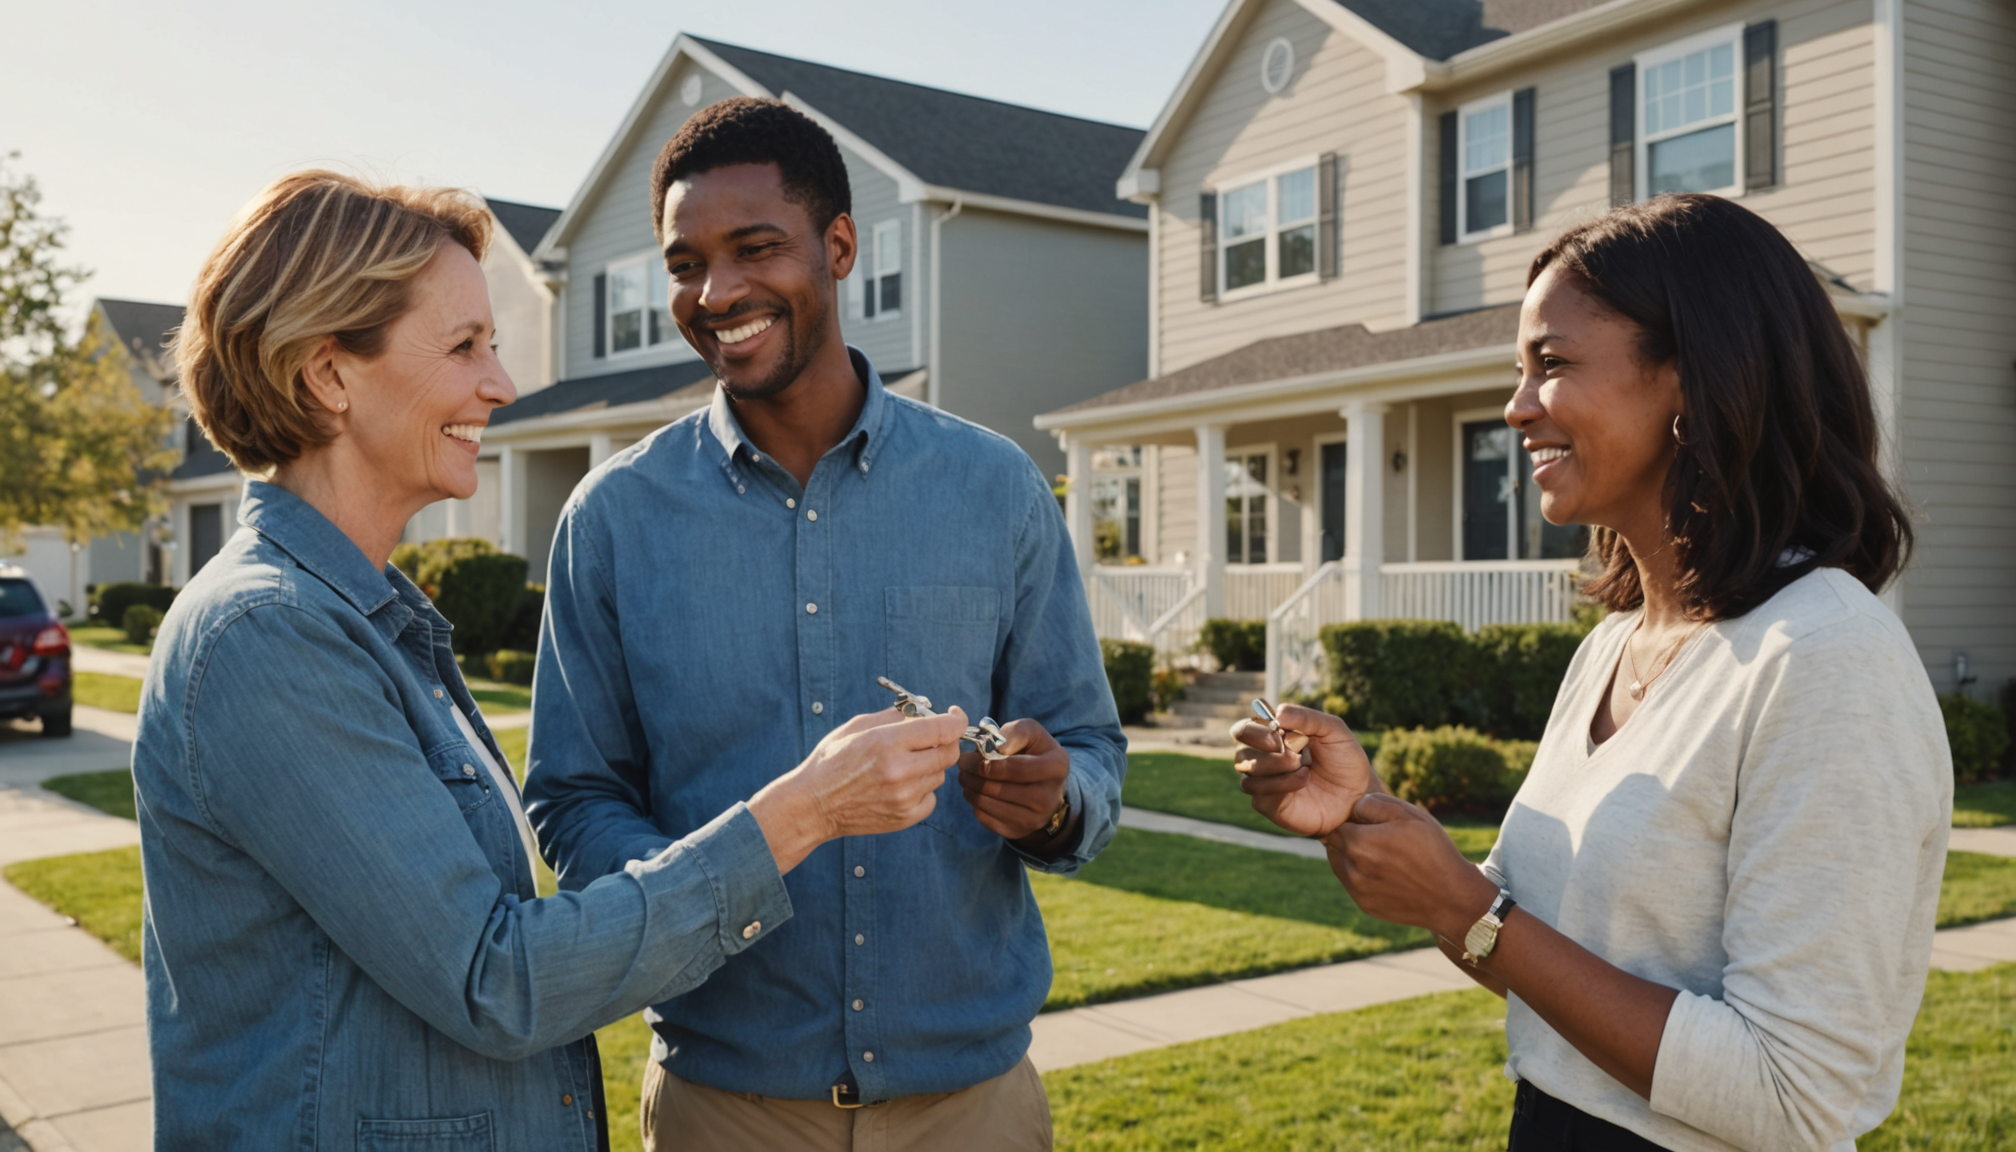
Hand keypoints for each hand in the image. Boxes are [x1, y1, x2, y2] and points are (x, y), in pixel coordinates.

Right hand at [749, 705, 967, 872]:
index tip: (954, 715)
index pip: (943, 729)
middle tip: (932, 738)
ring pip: (939, 774)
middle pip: (948, 752)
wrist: (813, 805)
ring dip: (929, 765)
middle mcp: (900, 771)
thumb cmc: (832, 762)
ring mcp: (904, 797)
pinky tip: (901, 785)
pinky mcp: (905, 817)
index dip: (956, 719)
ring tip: (903, 764)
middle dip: (945, 741)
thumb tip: (926, 709)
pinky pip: (931, 797)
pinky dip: (923, 789)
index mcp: (887, 743)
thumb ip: (895, 715)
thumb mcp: (858, 726)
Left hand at [957, 718, 1069, 841]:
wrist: (1044, 785)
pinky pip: (987, 819)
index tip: (977, 758)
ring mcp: (1035, 819)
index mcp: (1057, 766)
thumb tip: (996, 748)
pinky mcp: (1019, 831)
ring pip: (990, 805)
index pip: (1020, 769)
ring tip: (965, 776)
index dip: (994, 764)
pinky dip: (975, 804)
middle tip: (963, 765)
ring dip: (970, 788)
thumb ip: (1016, 732)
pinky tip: (975, 791)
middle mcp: (1050, 797)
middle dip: (975, 775)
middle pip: (1002, 789)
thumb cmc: (1033, 752)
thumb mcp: (1031, 733)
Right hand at [1230, 703, 1379, 837]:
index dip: (1256, 728)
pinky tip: (1303, 780)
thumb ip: (1307, 717)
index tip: (1279, 730)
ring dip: (1273, 763)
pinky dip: (1280, 783)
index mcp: (1273, 734)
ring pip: (1245, 766)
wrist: (1357, 796)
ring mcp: (1263, 779)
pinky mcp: (1267, 802)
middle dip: (1260, 741)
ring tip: (1302, 766)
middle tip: (1286, 747)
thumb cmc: (1343, 760)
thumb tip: (1277, 712)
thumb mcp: (1333, 730)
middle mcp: (1263, 755)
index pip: (1246, 726)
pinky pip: (1257, 790)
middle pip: (1239, 743)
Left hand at [1325, 793, 1496, 941]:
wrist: (1452, 898)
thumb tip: (1354, 807)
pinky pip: (1352, 884)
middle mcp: (1351, 869)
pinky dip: (1361, 875)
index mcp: (1358, 843)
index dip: (1350, 819)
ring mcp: (1357, 890)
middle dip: (1348, 837)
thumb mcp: (1409, 815)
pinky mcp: (1365, 905)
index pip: (1335, 825)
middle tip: (1374, 836)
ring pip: (1340, 865)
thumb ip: (1374, 803)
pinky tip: (1385, 872)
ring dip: (1351, 856)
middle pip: (1333, 845)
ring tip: (1380, 853)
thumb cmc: (1433, 851)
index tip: (1366, 821)